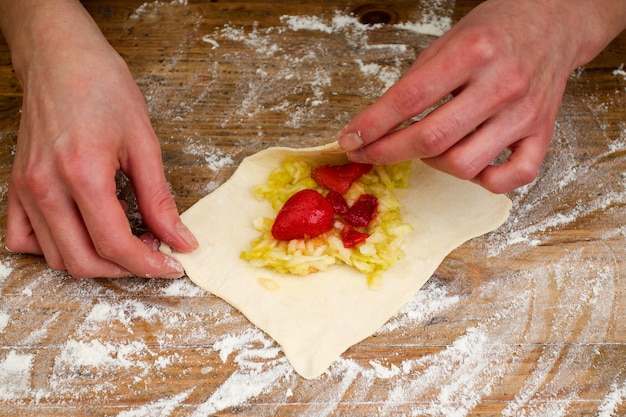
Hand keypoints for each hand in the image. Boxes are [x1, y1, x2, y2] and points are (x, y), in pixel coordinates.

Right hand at [3, 1, 197, 277]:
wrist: (60, 57)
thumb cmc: (102, 87)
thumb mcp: (144, 142)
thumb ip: (159, 199)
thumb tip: (180, 239)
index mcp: (82, 174)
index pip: (115, 244)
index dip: (149, 265)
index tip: (173, 266)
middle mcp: (45, 187)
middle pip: (84, 260)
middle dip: (125, 269)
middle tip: (154, 254)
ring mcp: (25, 189)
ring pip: (55, 257)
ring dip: (95, 261)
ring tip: (126, 241)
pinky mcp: (16, 186)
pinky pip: (23, 239)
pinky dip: (54, 249)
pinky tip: (81, 235)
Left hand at [339, 0, 625, 192]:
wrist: (553, 20)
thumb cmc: (494, 30)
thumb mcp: (447, 40)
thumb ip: (416, 83)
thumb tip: (377, 125)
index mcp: (472, 52)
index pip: (409, 99)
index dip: (372, 125)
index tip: (350, 140)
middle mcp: (502, 84)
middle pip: (432, 138)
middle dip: (388, 152)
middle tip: (368, 153)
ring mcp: (525, 112)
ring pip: (466, 164)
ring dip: (433, 164)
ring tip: (426, 149)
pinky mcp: (544, 132)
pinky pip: (514, 177)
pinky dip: (485, 181)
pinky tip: (469, 164)